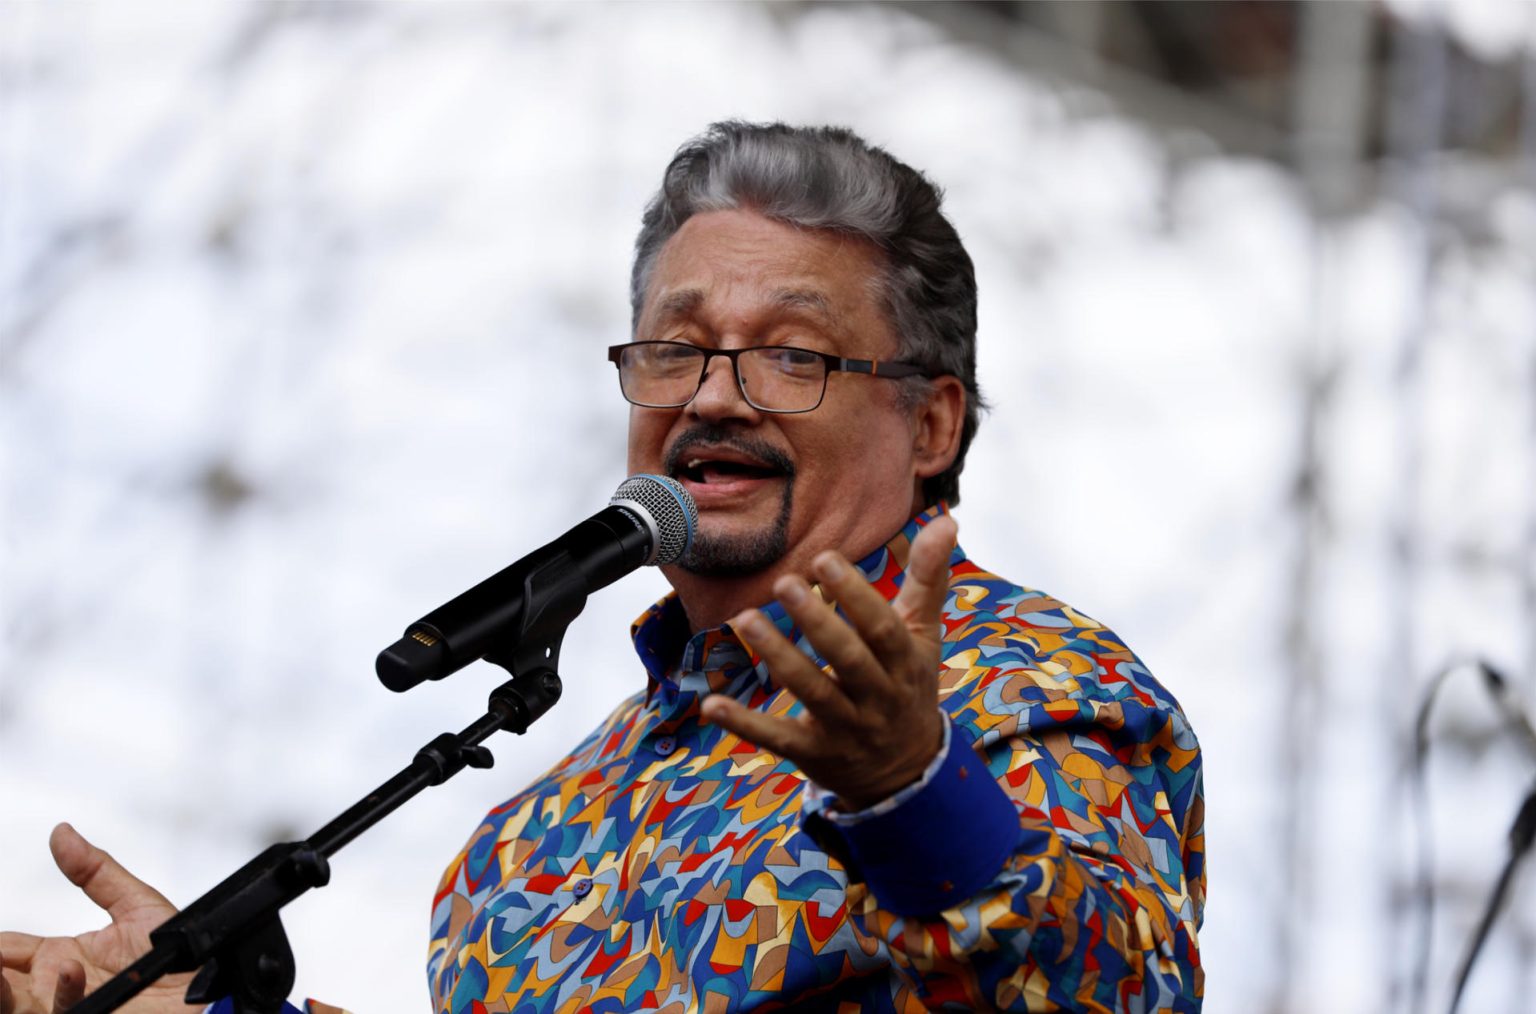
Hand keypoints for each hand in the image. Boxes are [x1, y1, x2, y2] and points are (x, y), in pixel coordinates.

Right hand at [1, 824, 196, 1013]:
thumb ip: (95, 872)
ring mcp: (68, 1007)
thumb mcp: (135, 905)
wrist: (209, 989)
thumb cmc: (176, 955)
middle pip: (3, 986)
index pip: (6, 951)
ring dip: (0, 992)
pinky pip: (62, 1012)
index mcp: (60, 959)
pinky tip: (69, 970)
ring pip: (14, 1007)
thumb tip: (61, 831)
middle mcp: (56, 989)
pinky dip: (62, 993)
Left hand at [702, 515, 956, 810]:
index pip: (882, 628)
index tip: (824, 557)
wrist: (906, 769)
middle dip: (817, 622)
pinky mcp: (815, 753)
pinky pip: (778, 739)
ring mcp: (847, 729)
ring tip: (746, 618)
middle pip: (848, 659)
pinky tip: (712, 704)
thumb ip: (928, 579)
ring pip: (812, 692)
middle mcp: (879, 698)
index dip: (855, 595)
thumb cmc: (907, 683)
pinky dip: (744, 724)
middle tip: (784, 582)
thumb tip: (946, 522)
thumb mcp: (923, 635)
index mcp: (905, 663)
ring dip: (778, 656)